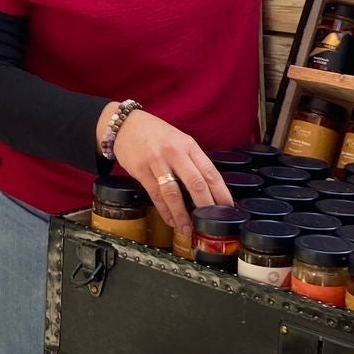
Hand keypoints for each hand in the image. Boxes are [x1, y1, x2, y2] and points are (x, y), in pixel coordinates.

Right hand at [105, 106, 231, 231]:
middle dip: (206, 207)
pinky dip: (164, 211)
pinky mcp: (140, 170)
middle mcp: (174, 152)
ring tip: (188, 229)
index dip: (221, 192)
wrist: (125, 124)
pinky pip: (155, 195)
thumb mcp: (179, 140)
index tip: (227, 208)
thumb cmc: (155, 133)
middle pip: (195, 183)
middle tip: (211, 223)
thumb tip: (208, 188)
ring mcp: (156, 161)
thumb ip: (192, 160)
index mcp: (188, 145)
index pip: (210, 171)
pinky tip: (171, 220)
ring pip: (173, 193)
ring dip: (182, 215)